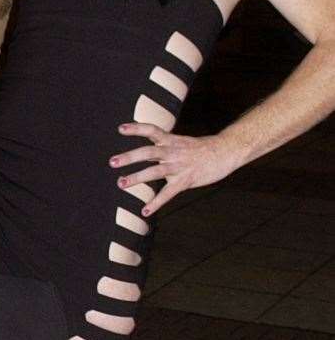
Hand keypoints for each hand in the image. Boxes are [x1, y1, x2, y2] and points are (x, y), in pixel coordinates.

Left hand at [110, 123, 240, 215]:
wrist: (226, 152)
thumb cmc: (201, 149)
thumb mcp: (181, 142)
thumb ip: (164, 145)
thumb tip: (148, 148)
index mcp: (171, 141)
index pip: (152, 130)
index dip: (137, 128)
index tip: (120, 128)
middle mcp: (173, 152)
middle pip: (149, 152)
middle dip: (130, 157)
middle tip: (112, 162)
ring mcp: (179, 166)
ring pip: (155, 172)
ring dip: (137, 178)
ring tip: (120, 183)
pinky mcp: (186, 180)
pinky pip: (168, 193)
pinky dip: (156, 203)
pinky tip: (145, 211)